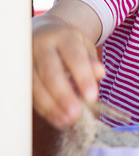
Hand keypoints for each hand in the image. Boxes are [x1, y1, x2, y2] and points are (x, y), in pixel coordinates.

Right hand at [32, 12, 104, 128]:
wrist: (45, 34)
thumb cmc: (69, 45)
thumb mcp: (84, 47)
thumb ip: (91, 61)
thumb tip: (100, 73)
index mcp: (64, 37)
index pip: (73, 56)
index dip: (82, 77)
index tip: (91, 97)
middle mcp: (43, 46)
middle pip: (50, 71)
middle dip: (63, 95)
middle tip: (76, 114)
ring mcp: (28, 60)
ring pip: (36, 84)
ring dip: (51, 105)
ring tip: (67, 120)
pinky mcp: (21, 73)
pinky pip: (30, 93)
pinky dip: (43, 108)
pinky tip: (56, 119)